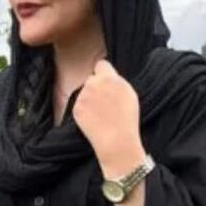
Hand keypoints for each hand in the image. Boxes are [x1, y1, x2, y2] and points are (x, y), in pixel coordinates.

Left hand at [73, 60, 145, 177]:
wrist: (116, 140)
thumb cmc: (127, 119)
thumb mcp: (129, 94)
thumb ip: (116, 81)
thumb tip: (108, 75)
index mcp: (109, 78)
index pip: (101, 64)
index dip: (103, 73)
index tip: (105, 81)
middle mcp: (94, 84)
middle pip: (91, 79)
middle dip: (95, 87)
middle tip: (104, 103)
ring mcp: (83, 96)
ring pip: (84, 93)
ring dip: (89, 99)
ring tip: (101, 114)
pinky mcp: (76, 108)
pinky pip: (79, 105)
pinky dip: (85, 111)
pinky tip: (94, 120)